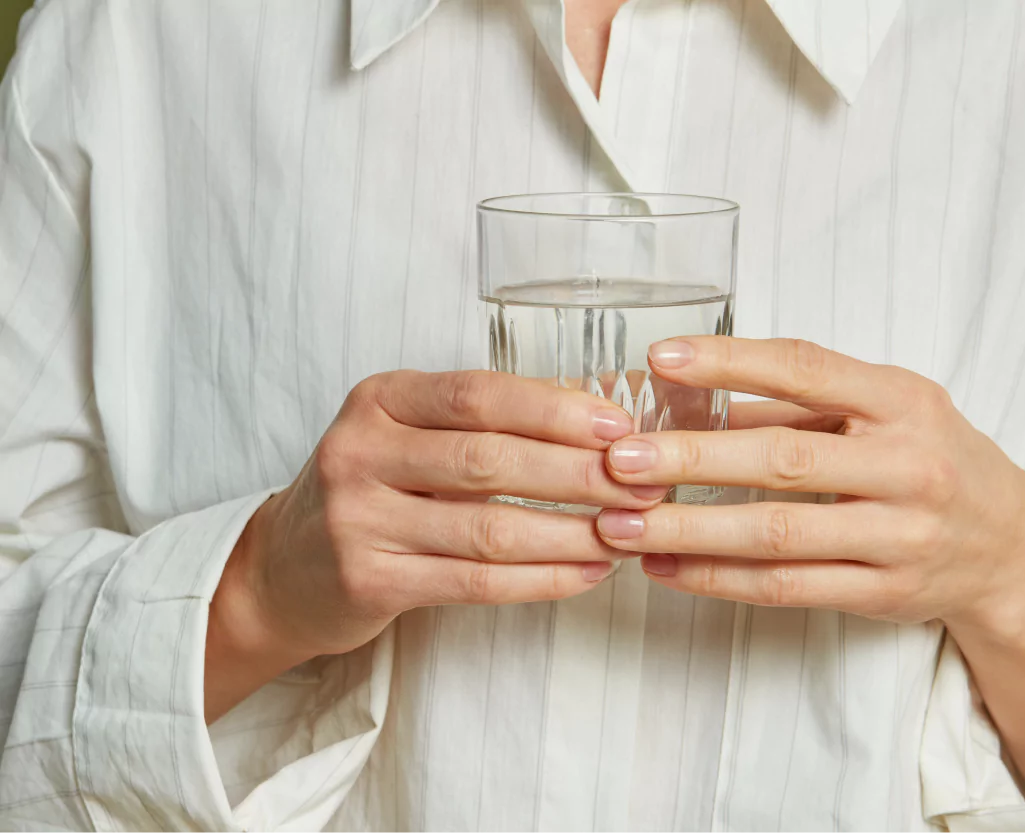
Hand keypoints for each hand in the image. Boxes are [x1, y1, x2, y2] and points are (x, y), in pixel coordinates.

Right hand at [206, 370, 663, 720]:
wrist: (285, 569)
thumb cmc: (373, 489)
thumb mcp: (408, 434)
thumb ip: (484, 422)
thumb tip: (595, 415)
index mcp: (380, 399)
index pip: (479, 395)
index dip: (557, 410)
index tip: (621, 426)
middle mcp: (360, 452)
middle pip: (490, 460)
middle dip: (579, 473)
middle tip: (644, 484)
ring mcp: (358, 519)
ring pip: (489, 528)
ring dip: (571, 533)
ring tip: (627, 533)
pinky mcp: (369, 580)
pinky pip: (475, 581)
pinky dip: (541, 579)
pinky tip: (586, 573)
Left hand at [594, 336, 1024, 806]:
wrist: (1009, 546)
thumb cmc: (930, 459)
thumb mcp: (885, 410)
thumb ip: (797, 404)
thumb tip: (692, 397)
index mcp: (903, 401)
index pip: (805, 370)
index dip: (730, 363)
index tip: (661, 360)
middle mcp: (907, 465)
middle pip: (784, 460)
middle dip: (693, 459)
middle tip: (622, 459)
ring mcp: (899, 535)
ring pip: (778, 535)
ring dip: (690, 529)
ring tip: (621, 524)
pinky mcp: (884, 593)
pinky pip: (787, 588)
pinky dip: (718, 578)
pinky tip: (665, 566)